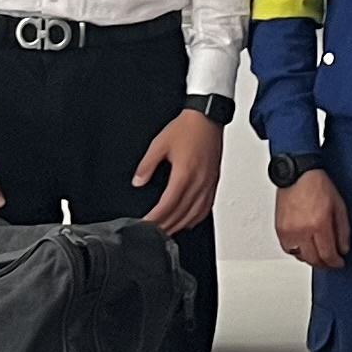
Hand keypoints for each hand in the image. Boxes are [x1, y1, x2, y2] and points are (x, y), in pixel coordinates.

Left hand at [128, 110, 223, 232]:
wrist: (207, 117)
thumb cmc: (187, 128)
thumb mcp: (160, 144)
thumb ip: (146, 165)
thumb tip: (138, 181)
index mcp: (185, 174)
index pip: (168, 206)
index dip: (155, 219)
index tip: (145, 225)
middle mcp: (199, 182)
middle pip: (181, 215)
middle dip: (165, 227)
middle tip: (152, 234)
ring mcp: (208, 184)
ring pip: (194, 215)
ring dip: (179, 226)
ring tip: (167, 231)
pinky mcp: (213, 182)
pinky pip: (206, 208)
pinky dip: (195, 218)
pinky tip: (187, 221)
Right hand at [274, 167, 350, 269]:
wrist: (297, 174)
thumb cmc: (318, 185)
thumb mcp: (339, 206)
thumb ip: (343, 231)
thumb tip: (343, 249)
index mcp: (319, 224)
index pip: (328, 255)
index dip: (335, 262)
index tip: (339, 262)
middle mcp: (302, 230)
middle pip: (314, 260)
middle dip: (325, 263)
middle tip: (330, 261)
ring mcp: (289, 231)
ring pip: (300, 257)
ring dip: (311, 258)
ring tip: (318, 253)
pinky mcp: (280, 229)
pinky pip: (289, 249)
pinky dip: (298, 251)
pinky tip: (305, 246)